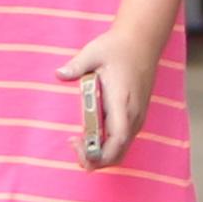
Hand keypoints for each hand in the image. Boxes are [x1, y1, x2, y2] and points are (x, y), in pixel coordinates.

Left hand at [57, 21, 162, 169]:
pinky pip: (122, 140)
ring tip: (77, 142)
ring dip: (100, 152)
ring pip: (121, 149)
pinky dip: (106, 145)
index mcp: (123, 103)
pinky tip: (89, 133)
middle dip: (95, 159)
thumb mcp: (94, 52)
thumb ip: (76, 65)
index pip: (117, 140)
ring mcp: (137, 117)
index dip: (99, 153)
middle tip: (73, 146)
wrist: (142, 42)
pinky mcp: (135, 115)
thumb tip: (59, 74)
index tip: (78, 147)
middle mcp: (133, 115)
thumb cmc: (117, 47)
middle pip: (118, 153)